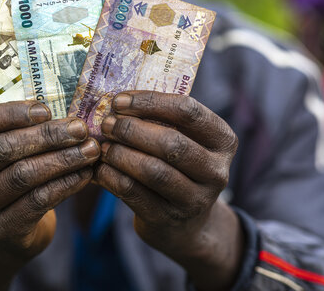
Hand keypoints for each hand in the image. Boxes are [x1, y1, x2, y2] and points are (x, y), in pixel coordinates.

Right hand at [0, 101, 99, 289]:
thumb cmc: (10, 173)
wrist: (10, 230)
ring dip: (62, 159)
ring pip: (23, 175)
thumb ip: (22, 128)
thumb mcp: (4, 149)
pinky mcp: (0, 230)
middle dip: (47, 136)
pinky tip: (85, 174)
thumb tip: (66, 109)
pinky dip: (65, 184)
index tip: (45, 110)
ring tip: (90, 150)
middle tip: (80, 129)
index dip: (11, 113)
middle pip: (3, 149)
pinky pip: (38, 201)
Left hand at [95, 91, 242, 289]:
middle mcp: (216, 171)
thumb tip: (116, 101)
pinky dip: (111, 177)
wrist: (187, 224)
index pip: (188, 111)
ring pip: (152, 171)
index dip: (150, 102)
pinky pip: (134, 193)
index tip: (119, 100)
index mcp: (223, 140)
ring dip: (120, 154)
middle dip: (131, 129)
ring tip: (103, 146)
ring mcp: (195, 200)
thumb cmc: (178, 167)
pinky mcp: (168, 219)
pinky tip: (100, 168)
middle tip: (107, 124)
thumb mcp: (185, 141)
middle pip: (170, 143)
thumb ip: (161, 120)